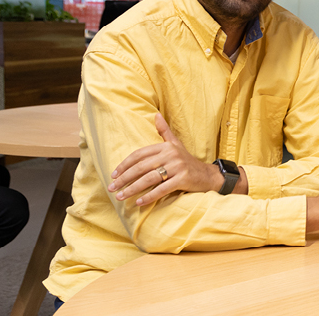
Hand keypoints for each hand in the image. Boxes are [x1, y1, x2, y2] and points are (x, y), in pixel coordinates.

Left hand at [108, 113, 223, 205]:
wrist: (207, 175)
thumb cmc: (187, 161)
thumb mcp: (176, 145)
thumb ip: (164, 131)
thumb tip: (156, 115)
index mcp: (165, 146)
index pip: (139, 154)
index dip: (124, 165)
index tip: (113, 175)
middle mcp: (171, 154)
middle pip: (141, 167)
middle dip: (124, 178)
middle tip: (112, 188)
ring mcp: (177, 167)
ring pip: (149, 178)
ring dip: (132, 189)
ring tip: (120, 196)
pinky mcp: (183, 179)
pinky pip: (162, 189)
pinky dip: (149, 196)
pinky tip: (139, 202)